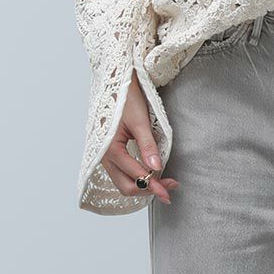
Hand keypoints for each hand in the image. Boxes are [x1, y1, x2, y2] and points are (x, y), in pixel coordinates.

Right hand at [102, 73, 178, 203]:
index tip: (169, 190)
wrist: (115, 84)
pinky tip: (150, 174)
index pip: (134, 175)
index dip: (153, 184)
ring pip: (123, 182)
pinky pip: (122, 173)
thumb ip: (147, 146)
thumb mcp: (140, 121)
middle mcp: (104, 157)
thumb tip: (156, 168)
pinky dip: (137, 177)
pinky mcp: (110, 154)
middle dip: (148, 189)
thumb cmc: (125, 99)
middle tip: (169, 188)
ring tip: (164, 182)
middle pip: (126, 186)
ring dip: (143, 185)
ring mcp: (105, 157)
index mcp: (110, 148)